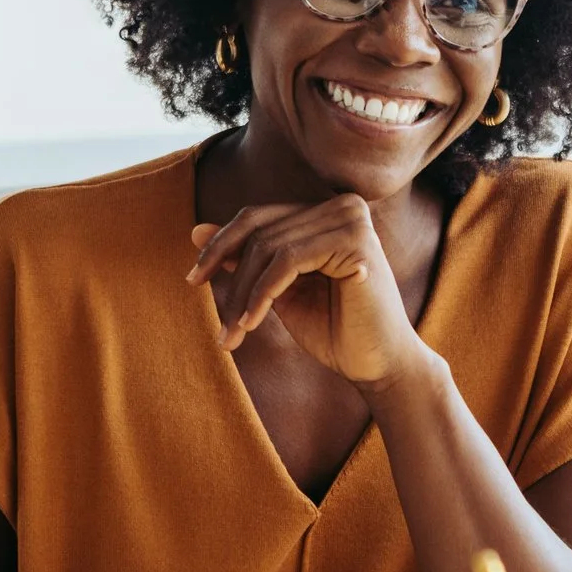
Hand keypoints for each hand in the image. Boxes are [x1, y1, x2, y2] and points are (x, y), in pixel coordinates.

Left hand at [188, 199, 425, 386]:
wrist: (378, 365)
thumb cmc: (334, 329)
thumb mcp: (279, 290)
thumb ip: (246, 259)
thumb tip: (196, 230)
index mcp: (325, 212)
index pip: (258, 217)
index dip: (220, 245)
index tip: (193, 279)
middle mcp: (342, 206)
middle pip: (259, 230)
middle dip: (229, 277)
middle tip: (216, 321)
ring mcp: (351, 219)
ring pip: (269, 247)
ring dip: (243, 294)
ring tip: (233, 333)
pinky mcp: (356, 242)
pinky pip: (288, 261)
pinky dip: (262, 293)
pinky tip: (252, 323)